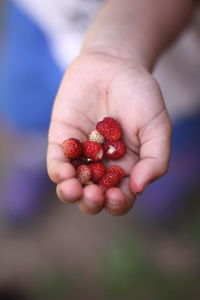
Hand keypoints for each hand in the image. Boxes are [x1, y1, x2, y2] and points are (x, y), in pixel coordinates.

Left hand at [47, 53, 170, 215]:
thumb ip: (155, 160)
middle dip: (92, 202)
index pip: (120, 197)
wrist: (115, 64)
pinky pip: (56, 162)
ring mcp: (81, 155)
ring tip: (75, 189)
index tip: (116, 196)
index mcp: (126, 168)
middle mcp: (102, 166)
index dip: (117, 203)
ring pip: (72, 185)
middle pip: (93, 197)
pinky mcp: (62, 141)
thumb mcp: (157, 127)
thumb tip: (138, 189)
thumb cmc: (140, 96)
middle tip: (95, 195)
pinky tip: (64, 172)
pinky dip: (58, 171)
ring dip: (71, 193)